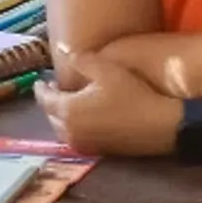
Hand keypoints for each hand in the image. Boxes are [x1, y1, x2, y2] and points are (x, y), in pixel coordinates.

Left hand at [38, 43, 177, 157]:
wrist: (160, 125)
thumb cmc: (133, 95)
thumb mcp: (107, 70)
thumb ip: (81, 59)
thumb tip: (62, 51)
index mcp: (68, 110)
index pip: (44, 99)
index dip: (41, 87)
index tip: (41, 79)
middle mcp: (69, 131)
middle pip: (50, 115)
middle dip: (50, 101)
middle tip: (56, 88)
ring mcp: (82, 144)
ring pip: (62, 128)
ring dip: (61, 115)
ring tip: (69, 101)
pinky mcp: (95, 151)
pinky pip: (75, 137)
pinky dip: (74, 126)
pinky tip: (85, 116)